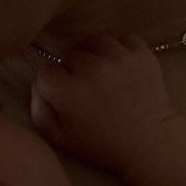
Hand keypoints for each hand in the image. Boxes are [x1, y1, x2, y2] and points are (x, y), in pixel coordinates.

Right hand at [31, 32, 178, 177]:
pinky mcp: (141, 54)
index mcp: (67, 91)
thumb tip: (37, 87)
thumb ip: (39, 112)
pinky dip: (119, 49)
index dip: (50, 83)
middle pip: (69, 54)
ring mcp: (118, 58)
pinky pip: (123, 39)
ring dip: (93, 54)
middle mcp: (91, 68)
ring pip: (94, 41)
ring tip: (99, 70)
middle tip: (82, 86)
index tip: (60, 94)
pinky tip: (119, 65)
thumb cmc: (101, 146)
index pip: (45, 71)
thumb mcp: (60, 139)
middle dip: (71, 69)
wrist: (148, 144)